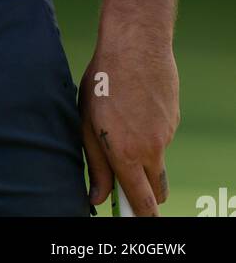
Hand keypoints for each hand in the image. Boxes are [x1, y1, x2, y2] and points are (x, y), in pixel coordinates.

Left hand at [78, 31, 179, 215]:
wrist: (135, 45)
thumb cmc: (103, 81)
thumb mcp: (87, 122)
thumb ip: (95, 164)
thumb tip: (97, 197)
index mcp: (124, 153)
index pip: (141, 202)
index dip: (139, 215)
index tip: (133, 218)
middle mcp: (150, 149)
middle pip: (156, 190)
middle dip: (145, 194)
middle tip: (126, 179)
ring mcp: (166, 135)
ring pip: (157, 160)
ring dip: (143, 154)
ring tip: (122, 119)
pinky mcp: (174, 120)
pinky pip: (161, 136)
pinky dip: (150, 131)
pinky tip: (136, 105)